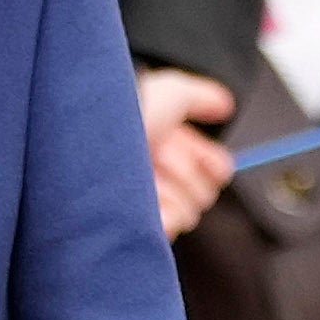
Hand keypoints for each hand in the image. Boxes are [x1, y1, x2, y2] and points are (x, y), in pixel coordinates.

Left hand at [137, 65, 238, 231]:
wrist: (92, 136)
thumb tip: (226, 106)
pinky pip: (171, 227)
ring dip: (169, 189)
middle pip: (206, 194)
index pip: (218, 170)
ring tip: (141, 173)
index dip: (208, 158)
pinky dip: (162, 212)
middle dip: (183, 170)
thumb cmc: (131, 111)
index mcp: (170, 151)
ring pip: (190, 212)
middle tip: (156, 153)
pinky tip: (140, 195)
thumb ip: (202, 98)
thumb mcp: (171, 92)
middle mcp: (160, 178)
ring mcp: (148, 205)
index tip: (182, 141)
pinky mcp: (137, 226)